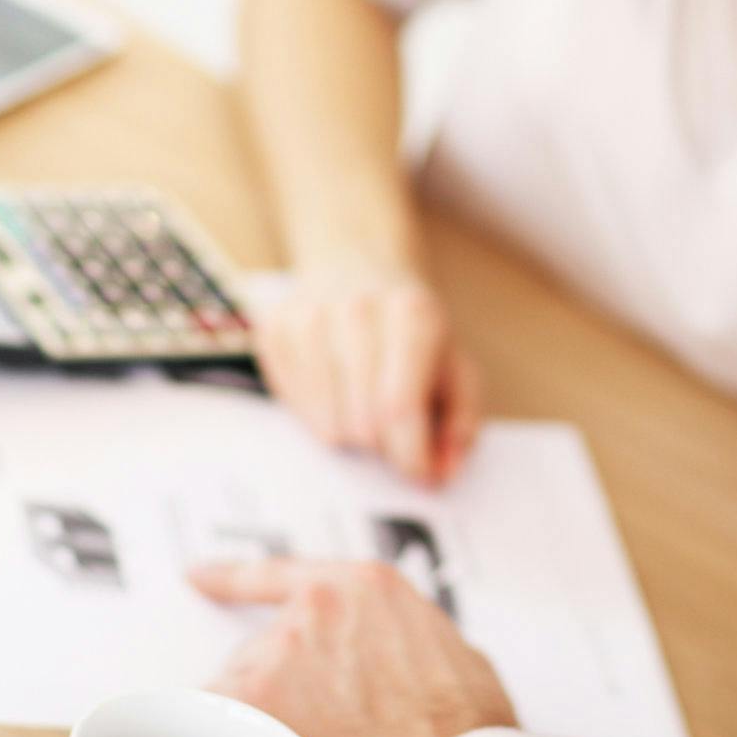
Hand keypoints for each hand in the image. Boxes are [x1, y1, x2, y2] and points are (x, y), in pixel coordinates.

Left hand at [193, 558, 515, 736]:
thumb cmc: (462, 726)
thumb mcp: (447, 649)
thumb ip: (401, 637)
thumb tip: (392, 656)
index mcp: (363, 588)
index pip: (278, 574)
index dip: (232, 578)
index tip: (200, 577)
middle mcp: (315, 609)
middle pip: (264, 647)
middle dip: (280, 689)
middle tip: (315, 731)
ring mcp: (281, 652)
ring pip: (246, 688)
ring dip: (265, 720)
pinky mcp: (258, 701)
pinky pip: (222, 724)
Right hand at [251, 265, 483, 483]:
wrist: (358, 264)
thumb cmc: (411, 327)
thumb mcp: (456, 365)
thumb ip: (460, 423)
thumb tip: (441, 472)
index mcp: (412, 315)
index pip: (400, 410)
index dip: (412, 458)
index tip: (419, 472)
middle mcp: (357, 309)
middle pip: (365, 426)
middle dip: (385, 443)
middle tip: (393, 423)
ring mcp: (309, 318)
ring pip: (330, 427)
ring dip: (352, 432)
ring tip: (364, 401)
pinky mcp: (275, 331)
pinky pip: (297, 411)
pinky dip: (320, 414)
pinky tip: (335, 387)